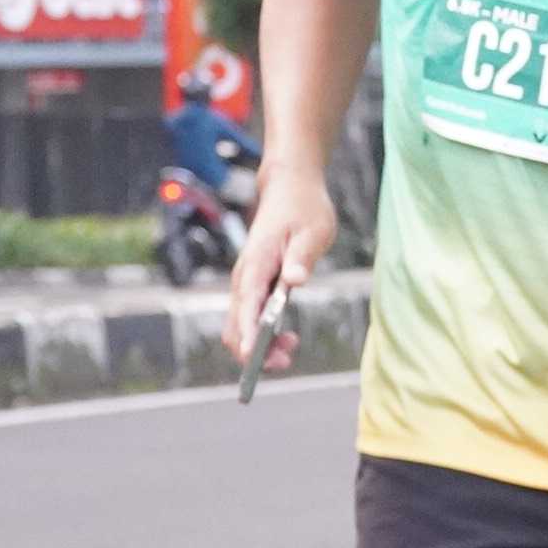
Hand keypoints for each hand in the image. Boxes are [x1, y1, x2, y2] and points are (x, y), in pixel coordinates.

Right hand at [220, 160, 337, 374]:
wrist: (290, 188)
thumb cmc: (304, 207)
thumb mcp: (313, 230)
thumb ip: (302, 256)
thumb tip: (294, 281)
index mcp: (256, 264)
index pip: (246, 307)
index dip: (248, 336)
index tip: (254, 358)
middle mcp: (244, 277)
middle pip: (234, 326)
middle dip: (253, 351)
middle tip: (286, 359)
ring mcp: (246, 281)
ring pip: (239, 325)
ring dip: (258, 345)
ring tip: (290, 348)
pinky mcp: (254, 284)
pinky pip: (248, 317)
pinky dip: (261, 333)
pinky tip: (286, 335)